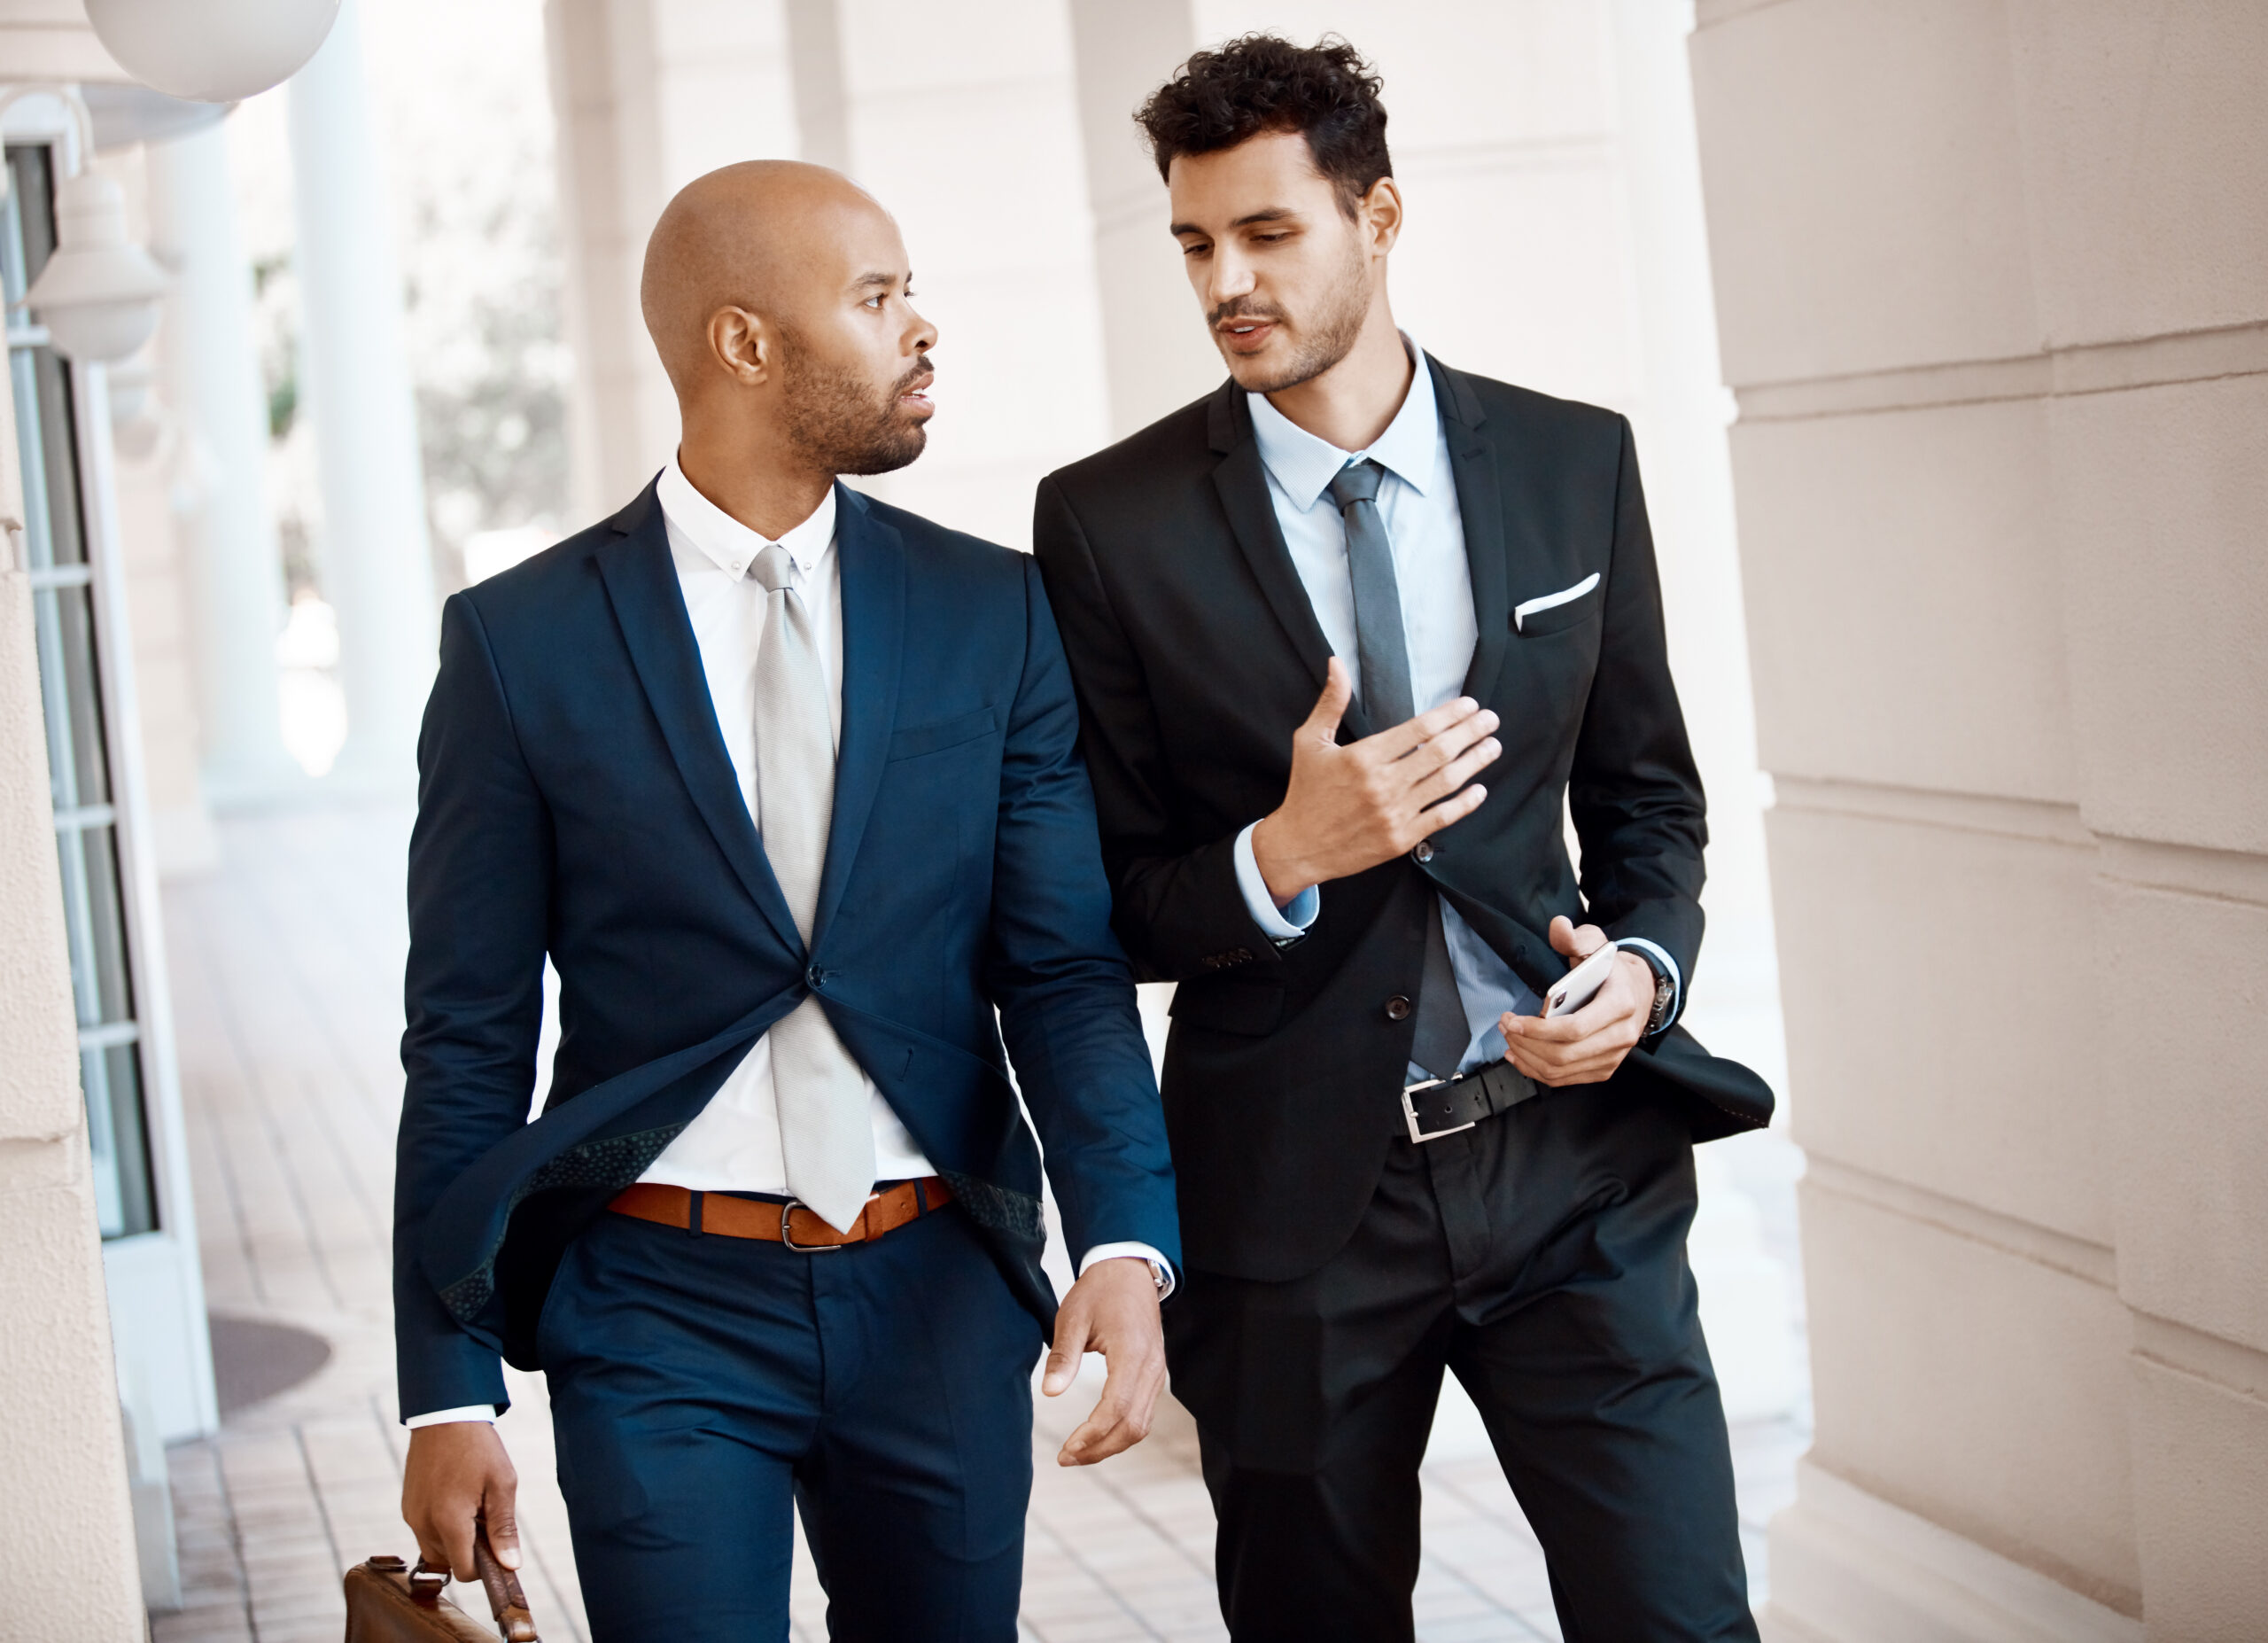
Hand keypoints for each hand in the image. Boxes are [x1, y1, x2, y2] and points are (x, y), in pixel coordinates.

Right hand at [402, 1421, 520, 1581]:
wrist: (445, 1416)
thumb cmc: (478, 1447)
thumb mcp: (502, 1484)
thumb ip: (504, 1528)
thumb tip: (510, 1565)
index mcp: (448, 1521)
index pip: (464, 1571)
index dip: (485, 1567)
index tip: (497, 1546)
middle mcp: (423, 1523)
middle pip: (449, 1562)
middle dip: (470, 1550)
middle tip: (485, 1515)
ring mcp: (411, 1515)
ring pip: (435, 1549)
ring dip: (455, 1539)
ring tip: (471, 1505)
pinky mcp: (407, 1506)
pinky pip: (424, 1532)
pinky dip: (441, 1526)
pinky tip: (456, 1498)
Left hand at [1042, 1256, 1165, 1466]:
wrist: (1130, 1271)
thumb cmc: (1100, 1291)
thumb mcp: (1073, 1317)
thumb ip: (1063, 1356)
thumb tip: (1050, 1393)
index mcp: (1132, 1352)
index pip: (1117, 1406)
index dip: (1092, 1433)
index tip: (1067, 1447)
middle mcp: (1152, 1368)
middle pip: (1133, 1426)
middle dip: (1100, 1449)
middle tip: (1066, 1458)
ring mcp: (1157, 1373)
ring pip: (1140, 1425)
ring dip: (1110, 1445)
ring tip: (1077, 1453)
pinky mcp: (1154, 1376)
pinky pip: (1143, 1414)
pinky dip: (1121, 1432)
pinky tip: (1097, 1436)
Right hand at [1249, 658, 1498, 905]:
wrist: (1298, 847)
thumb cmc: (1305, 791)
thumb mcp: (1310, 742)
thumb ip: (1331, 703)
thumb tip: (1337, 664)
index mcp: (1363, 757)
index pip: (1419, 729)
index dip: (1450, 714)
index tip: (1470, 705)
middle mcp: (1383, 784)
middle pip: (1440, 752)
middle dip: (1471, 732)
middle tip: (1491, 720)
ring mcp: (1395, 813)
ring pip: (1446, 782)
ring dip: (1475, 762)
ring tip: (1493, 746)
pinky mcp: (1401, 839)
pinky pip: (1441, 817)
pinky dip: (1464, 804)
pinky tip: (1479, 790)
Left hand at [1498, 916, 1655, 1086]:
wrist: (1638, 991)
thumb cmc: (1611, 969)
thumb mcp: (1595, 944)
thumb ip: (1575, 937)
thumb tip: (1558, 926)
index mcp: (1620, 1004)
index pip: (1575, 1029)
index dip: (1538, 1030)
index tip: (1512, 1020)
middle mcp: (1621, 1036)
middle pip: (1564, 1054)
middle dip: (1526, 1042)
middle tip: (1505, 1026)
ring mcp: (1614, 1057)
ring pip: (1561, 1070)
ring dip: (1527, 1057)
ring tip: (1509, 1037)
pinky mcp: (1604, 1069)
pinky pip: (1565, 1079)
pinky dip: (1537, 1070)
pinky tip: (1520, 1054)